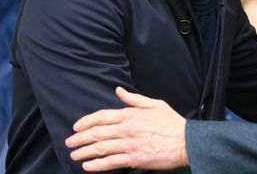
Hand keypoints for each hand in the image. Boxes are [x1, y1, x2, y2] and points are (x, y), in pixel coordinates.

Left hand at [66, 86, 188, 170]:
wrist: (186, 141)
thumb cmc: (172, 123)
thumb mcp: (155, 104)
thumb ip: (134, 99)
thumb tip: (118, 90)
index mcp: (131, 114)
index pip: (102, 117)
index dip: (86, 122)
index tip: (76, 127)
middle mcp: (127, 129)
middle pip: (97, 133)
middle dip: (80, 138)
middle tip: (69, 143)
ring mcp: (130, 145)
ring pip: (100, 148)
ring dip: (84, 152)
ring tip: (74, 155)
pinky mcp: (134, 159)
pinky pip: (111, 162)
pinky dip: (97, 165)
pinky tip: (88, 166)